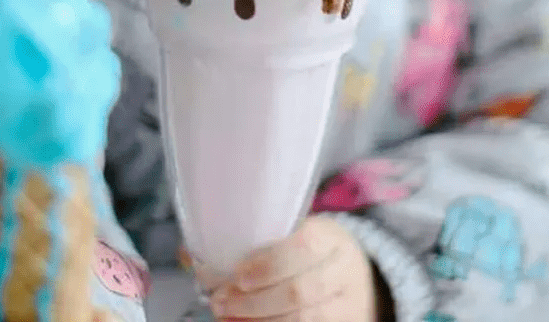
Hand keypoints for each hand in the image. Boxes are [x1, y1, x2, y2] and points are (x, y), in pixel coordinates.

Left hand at [204, 216, 375, 321]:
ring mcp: (345, 305)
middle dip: (254, 302)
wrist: (359, 282)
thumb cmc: (312, 253)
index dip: (269, 263)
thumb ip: (251, 240)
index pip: (305, 245)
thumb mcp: (295, 235)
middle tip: (220, 302)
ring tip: (227, 317)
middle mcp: (343, 271)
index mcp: (331, 236)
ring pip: (302, 320)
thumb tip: (188, 254)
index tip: (238, 274)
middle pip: (300, 291)